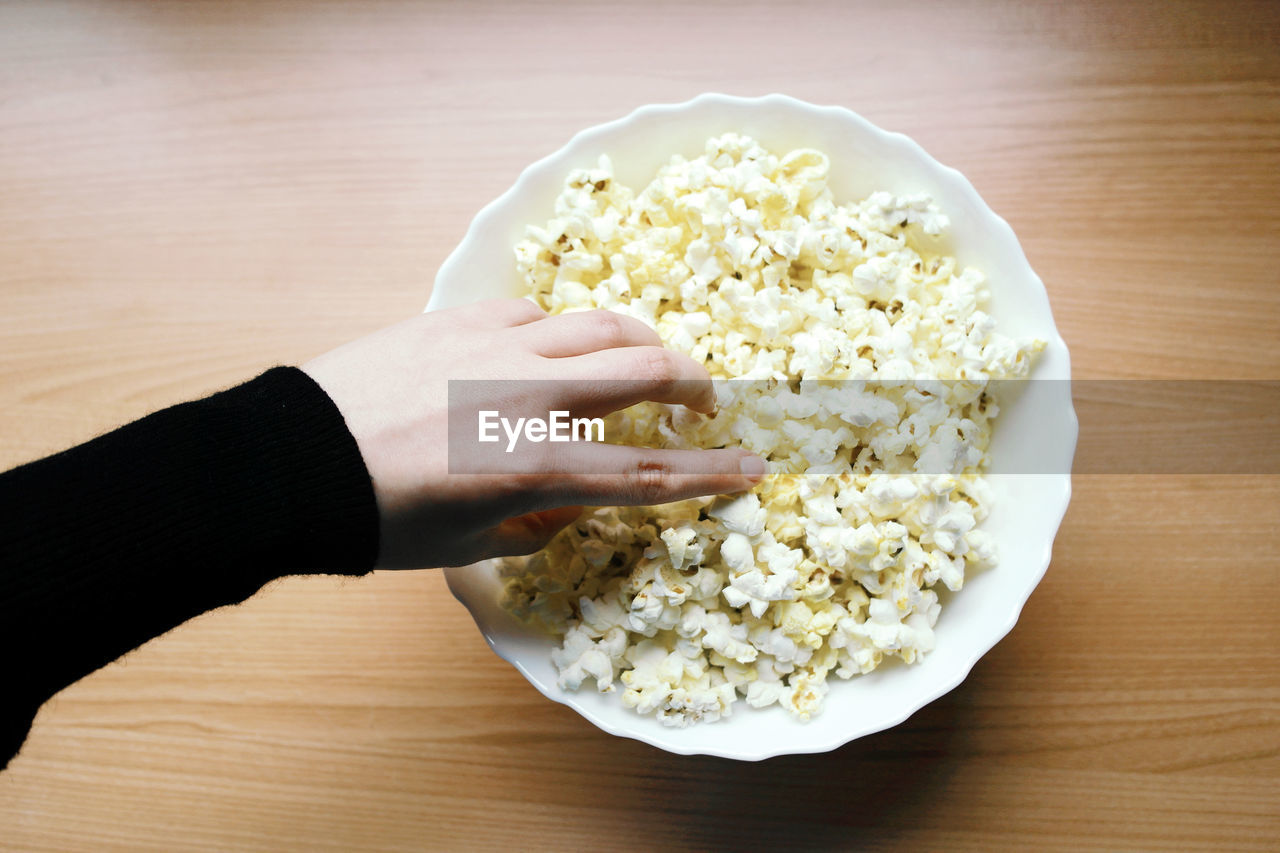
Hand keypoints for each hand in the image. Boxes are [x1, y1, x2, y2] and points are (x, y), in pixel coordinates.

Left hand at [301, 299, 764, 568]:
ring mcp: (494, 347)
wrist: (290, 464)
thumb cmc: (378, 521)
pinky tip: (547, 349)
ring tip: (644, 360)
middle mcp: (529, 396)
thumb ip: (537, 521)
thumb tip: (569, 502)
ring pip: (598, 323)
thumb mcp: (469, 542)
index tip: (754, 469)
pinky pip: (533, 312)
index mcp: (535, 466)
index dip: (710, 473)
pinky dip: (558, 331)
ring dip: (637, 342)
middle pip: (644, 370)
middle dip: (692, 383)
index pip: (648, 473)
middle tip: (706, 401)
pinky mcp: (457, 319)